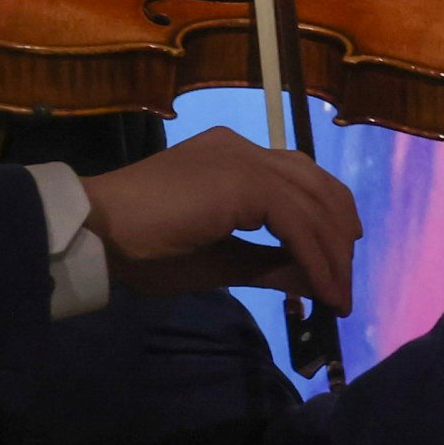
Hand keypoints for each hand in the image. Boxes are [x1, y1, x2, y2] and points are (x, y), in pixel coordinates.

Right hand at [79, 126, 361, 311]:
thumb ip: (268, 263)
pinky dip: (316, 259)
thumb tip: (314, 278)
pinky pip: (297, 222)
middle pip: (317, 186)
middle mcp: (243, 149)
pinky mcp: (244, 181)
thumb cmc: (144, 248)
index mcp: (231, 158)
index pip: (298, 180)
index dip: (324, 220)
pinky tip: (322, 291)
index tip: (334, 263)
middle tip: (343, 283)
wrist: (100, 233)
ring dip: (333, 255)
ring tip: (338, 296)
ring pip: (314, 204)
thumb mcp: (220, 260)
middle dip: (338, 237)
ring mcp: (244, 159)